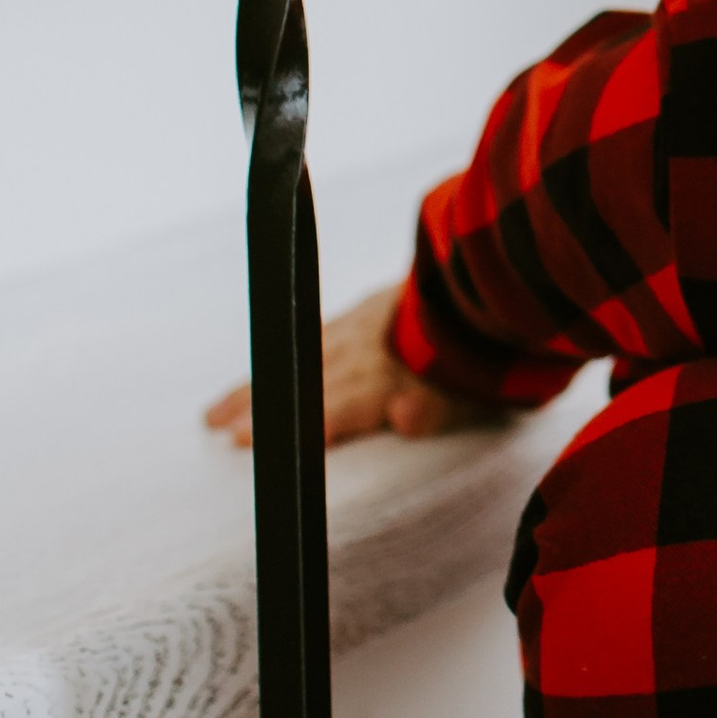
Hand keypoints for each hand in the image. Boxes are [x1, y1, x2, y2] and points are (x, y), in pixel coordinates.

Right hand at [201, 282, 492, 449]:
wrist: (505, 280)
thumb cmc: (497, 348)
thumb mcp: (479, 389)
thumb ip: (438, 404)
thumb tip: (402, 416)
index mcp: (391, 371)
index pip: (332, 404)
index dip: (290, 422)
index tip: (241, 437)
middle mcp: (370, 345)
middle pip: (305, 380)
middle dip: (258, 402)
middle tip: (212, 421)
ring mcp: (370, 322)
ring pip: (306, 354)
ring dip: (268, 379)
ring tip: (226, 400)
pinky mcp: (377, 304)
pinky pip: (323, 328)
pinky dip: (297, 345)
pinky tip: (290, 352)